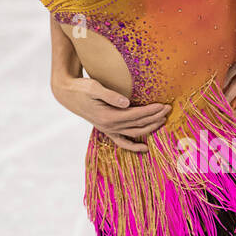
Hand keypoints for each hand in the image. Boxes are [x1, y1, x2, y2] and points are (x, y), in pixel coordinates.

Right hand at [52, 74, 171, 151]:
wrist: (67, 94)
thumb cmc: (81, 88)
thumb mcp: (94, 87)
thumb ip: (110, 95)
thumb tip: (126, 102)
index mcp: (108, 116)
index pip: (136, 115)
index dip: (151, 110)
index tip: (164, 105)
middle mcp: (109, 126)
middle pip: (138, 124)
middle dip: (155, 117)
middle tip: (169, 109)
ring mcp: (108, 130)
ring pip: (134, 133)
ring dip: (150, 128)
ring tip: (163, 120)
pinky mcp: (106, 129)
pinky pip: (122, 142)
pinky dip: (133, 146)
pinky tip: (144, 149)